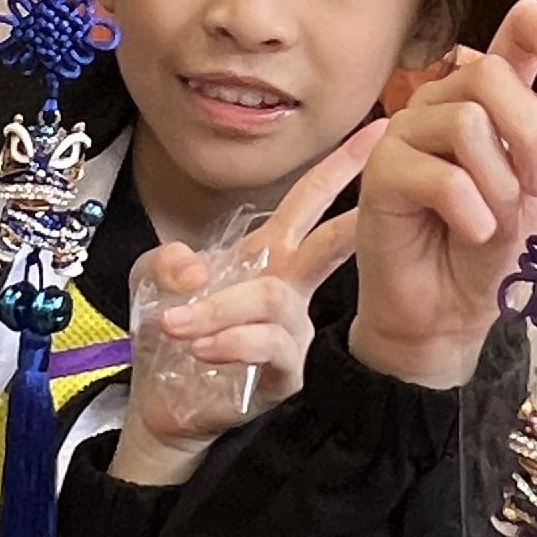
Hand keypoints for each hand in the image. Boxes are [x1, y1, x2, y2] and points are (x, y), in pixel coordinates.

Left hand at [114, 126, 375, 485]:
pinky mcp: (285, 374)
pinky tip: (199, 344)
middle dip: (353, 214)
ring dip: (221, 306)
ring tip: (178, 321)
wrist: (163, 405)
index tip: (380, 130)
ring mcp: (293, 332)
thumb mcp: (153, 282)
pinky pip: (269, 346)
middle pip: (331, 242)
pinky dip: (230, 340)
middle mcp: (291, 289)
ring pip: (275, 299)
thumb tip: (193, 266)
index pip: (311, 201)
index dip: (342, 166)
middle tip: (383, 191)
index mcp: (269, 255)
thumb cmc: (172, 335)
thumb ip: (167, 259)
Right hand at [346, 0, 536, 391]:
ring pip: (467, 123)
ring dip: (500, 186)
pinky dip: (473, 213)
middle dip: (529, 136)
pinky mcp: (382, 172)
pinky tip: (470, 232)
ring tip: (494, 220)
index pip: (514, 28)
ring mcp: (406, 133)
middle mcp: (443, 103)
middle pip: (488, 73)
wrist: (449, 312)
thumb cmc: (489, 249)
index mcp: (487, 97)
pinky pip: (442, 176)